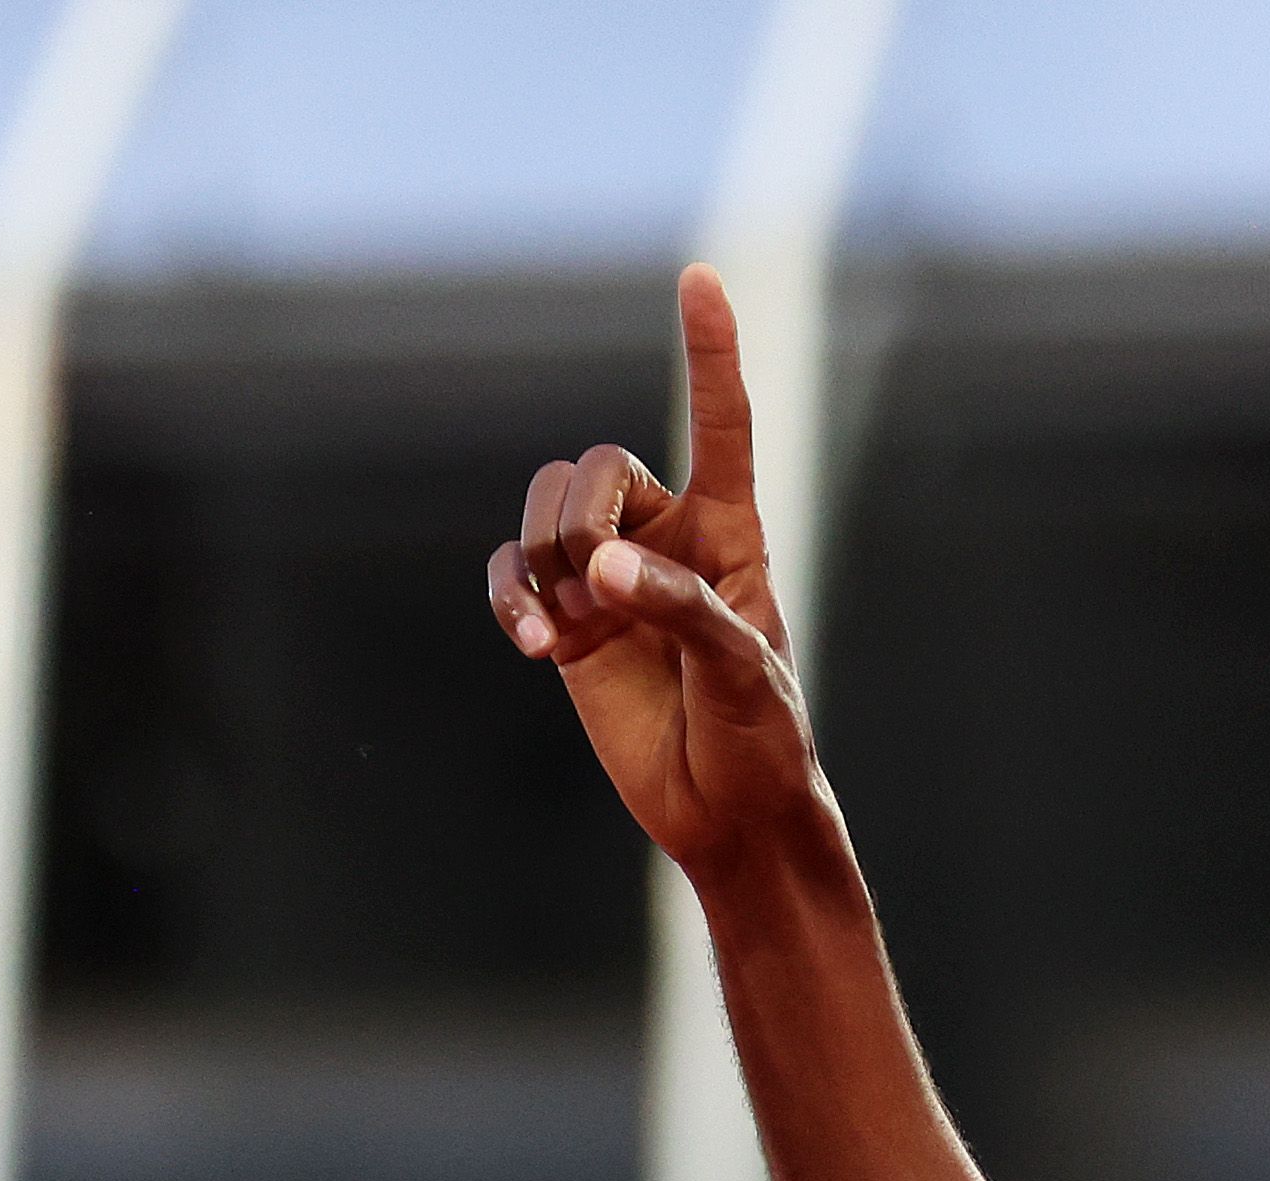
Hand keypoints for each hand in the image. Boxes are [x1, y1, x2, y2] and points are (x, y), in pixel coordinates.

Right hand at [484, 264, 818, 875]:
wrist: (726, 813)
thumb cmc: (760, 738)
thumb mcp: (742, 672)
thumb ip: (682, 610)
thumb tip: (602, 571)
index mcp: (730, 535)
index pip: (720, 426)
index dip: (710, 353)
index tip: (701, 279)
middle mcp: (665, 540)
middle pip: (594, 469)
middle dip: (579, 522)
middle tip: (598, 597)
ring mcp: (610, 579)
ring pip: (544, 510)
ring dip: (543, 563)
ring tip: (573, 632)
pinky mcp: (566, 621)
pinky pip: (510, 571)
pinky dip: (509, 597)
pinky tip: (534, 643)